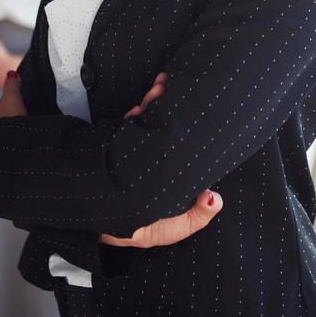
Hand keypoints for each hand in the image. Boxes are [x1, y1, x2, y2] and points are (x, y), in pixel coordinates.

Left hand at [0, 69, 26, 150]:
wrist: (6, 151)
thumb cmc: (7, 124)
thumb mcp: (13, 99)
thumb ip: (12, 85)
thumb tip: (11, 74)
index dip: (2, 113)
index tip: (12, 116)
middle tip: (14, 132)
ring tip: (13, 147)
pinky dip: (0, 158)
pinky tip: (10, 157)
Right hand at [99, 72, 223, 247]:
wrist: (99, 230)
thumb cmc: (140, 228)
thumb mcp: (174, 228)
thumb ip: (196, 216)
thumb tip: (216, 197)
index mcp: (170, 172)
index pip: (180, 142)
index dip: (184, 124)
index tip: (192, 105)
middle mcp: (154, 158)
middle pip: (163, 125)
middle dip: (166, 103)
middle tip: (170, 86)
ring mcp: (135, 151)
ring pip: (147, 121)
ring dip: (152, 102)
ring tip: (159, 87)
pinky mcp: (117, 149)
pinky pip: (126, 127)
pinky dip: (133, 116)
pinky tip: (137, 111)